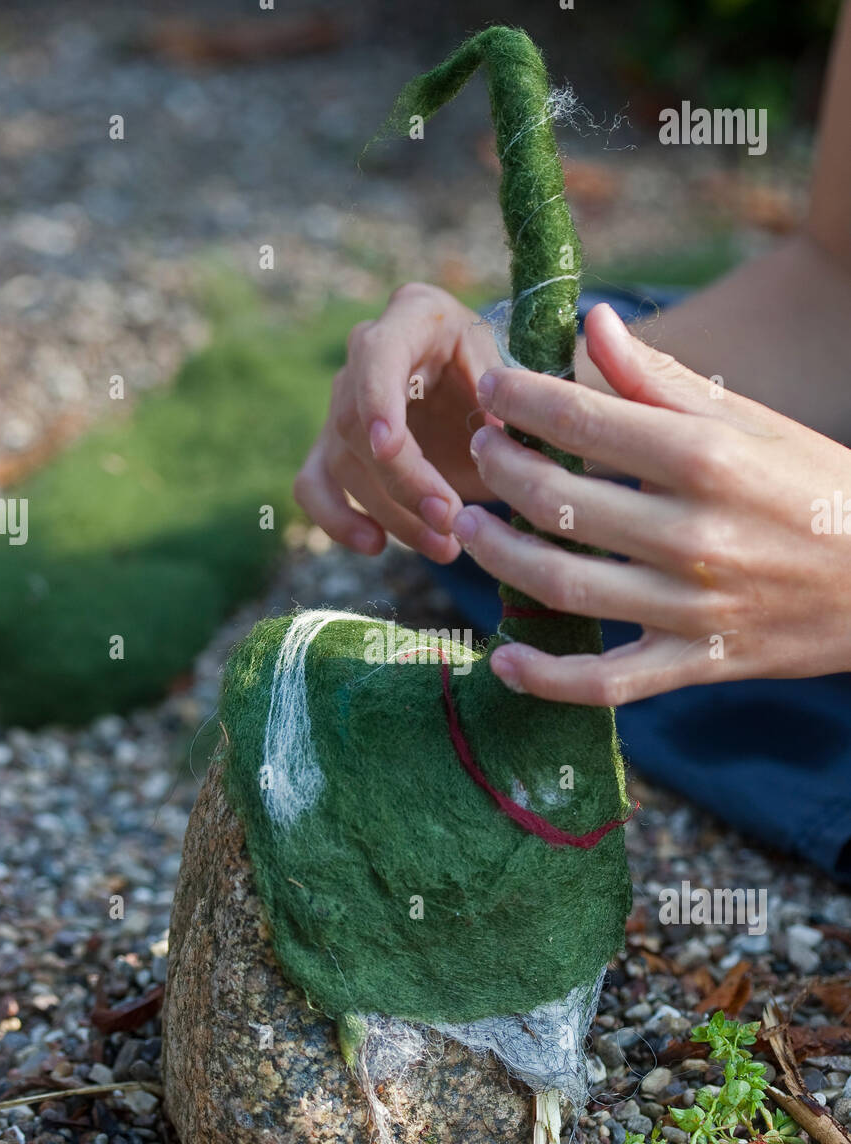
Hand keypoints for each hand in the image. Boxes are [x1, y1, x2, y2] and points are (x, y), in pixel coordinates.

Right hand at [294, 282, 500, 560]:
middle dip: (404, 481)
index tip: (389, 448)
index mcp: (414, 316)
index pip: (377, 355)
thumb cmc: (505, 376)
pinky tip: (374, 545)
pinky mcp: (334, 446)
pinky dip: (336, 520)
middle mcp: (366, 352)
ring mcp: (344, 400)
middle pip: (358, 424)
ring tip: (446, 546)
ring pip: (345, 464)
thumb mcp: (517, 372)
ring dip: (394, 514)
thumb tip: (494, 436)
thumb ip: (508, 397)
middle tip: (450, 519)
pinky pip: (313, 485)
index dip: (377, 401)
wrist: (489, 389)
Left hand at [453, 303, 850, 704]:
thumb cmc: (816, 487)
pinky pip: (606, 682)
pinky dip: (547, 677)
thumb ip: (662, 381)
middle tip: (478, 452)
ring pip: (565, 586)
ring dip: (498, 557)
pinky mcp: (696, 662)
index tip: (493, 389)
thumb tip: (594, 323)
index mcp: (709, 459)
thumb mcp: (751, 422)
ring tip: (466, 527)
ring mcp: (693, 606)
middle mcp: (694, 534)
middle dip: (500, 471)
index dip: (521, 401)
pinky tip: (502, 659)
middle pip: (560, 502)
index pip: (585, 420)